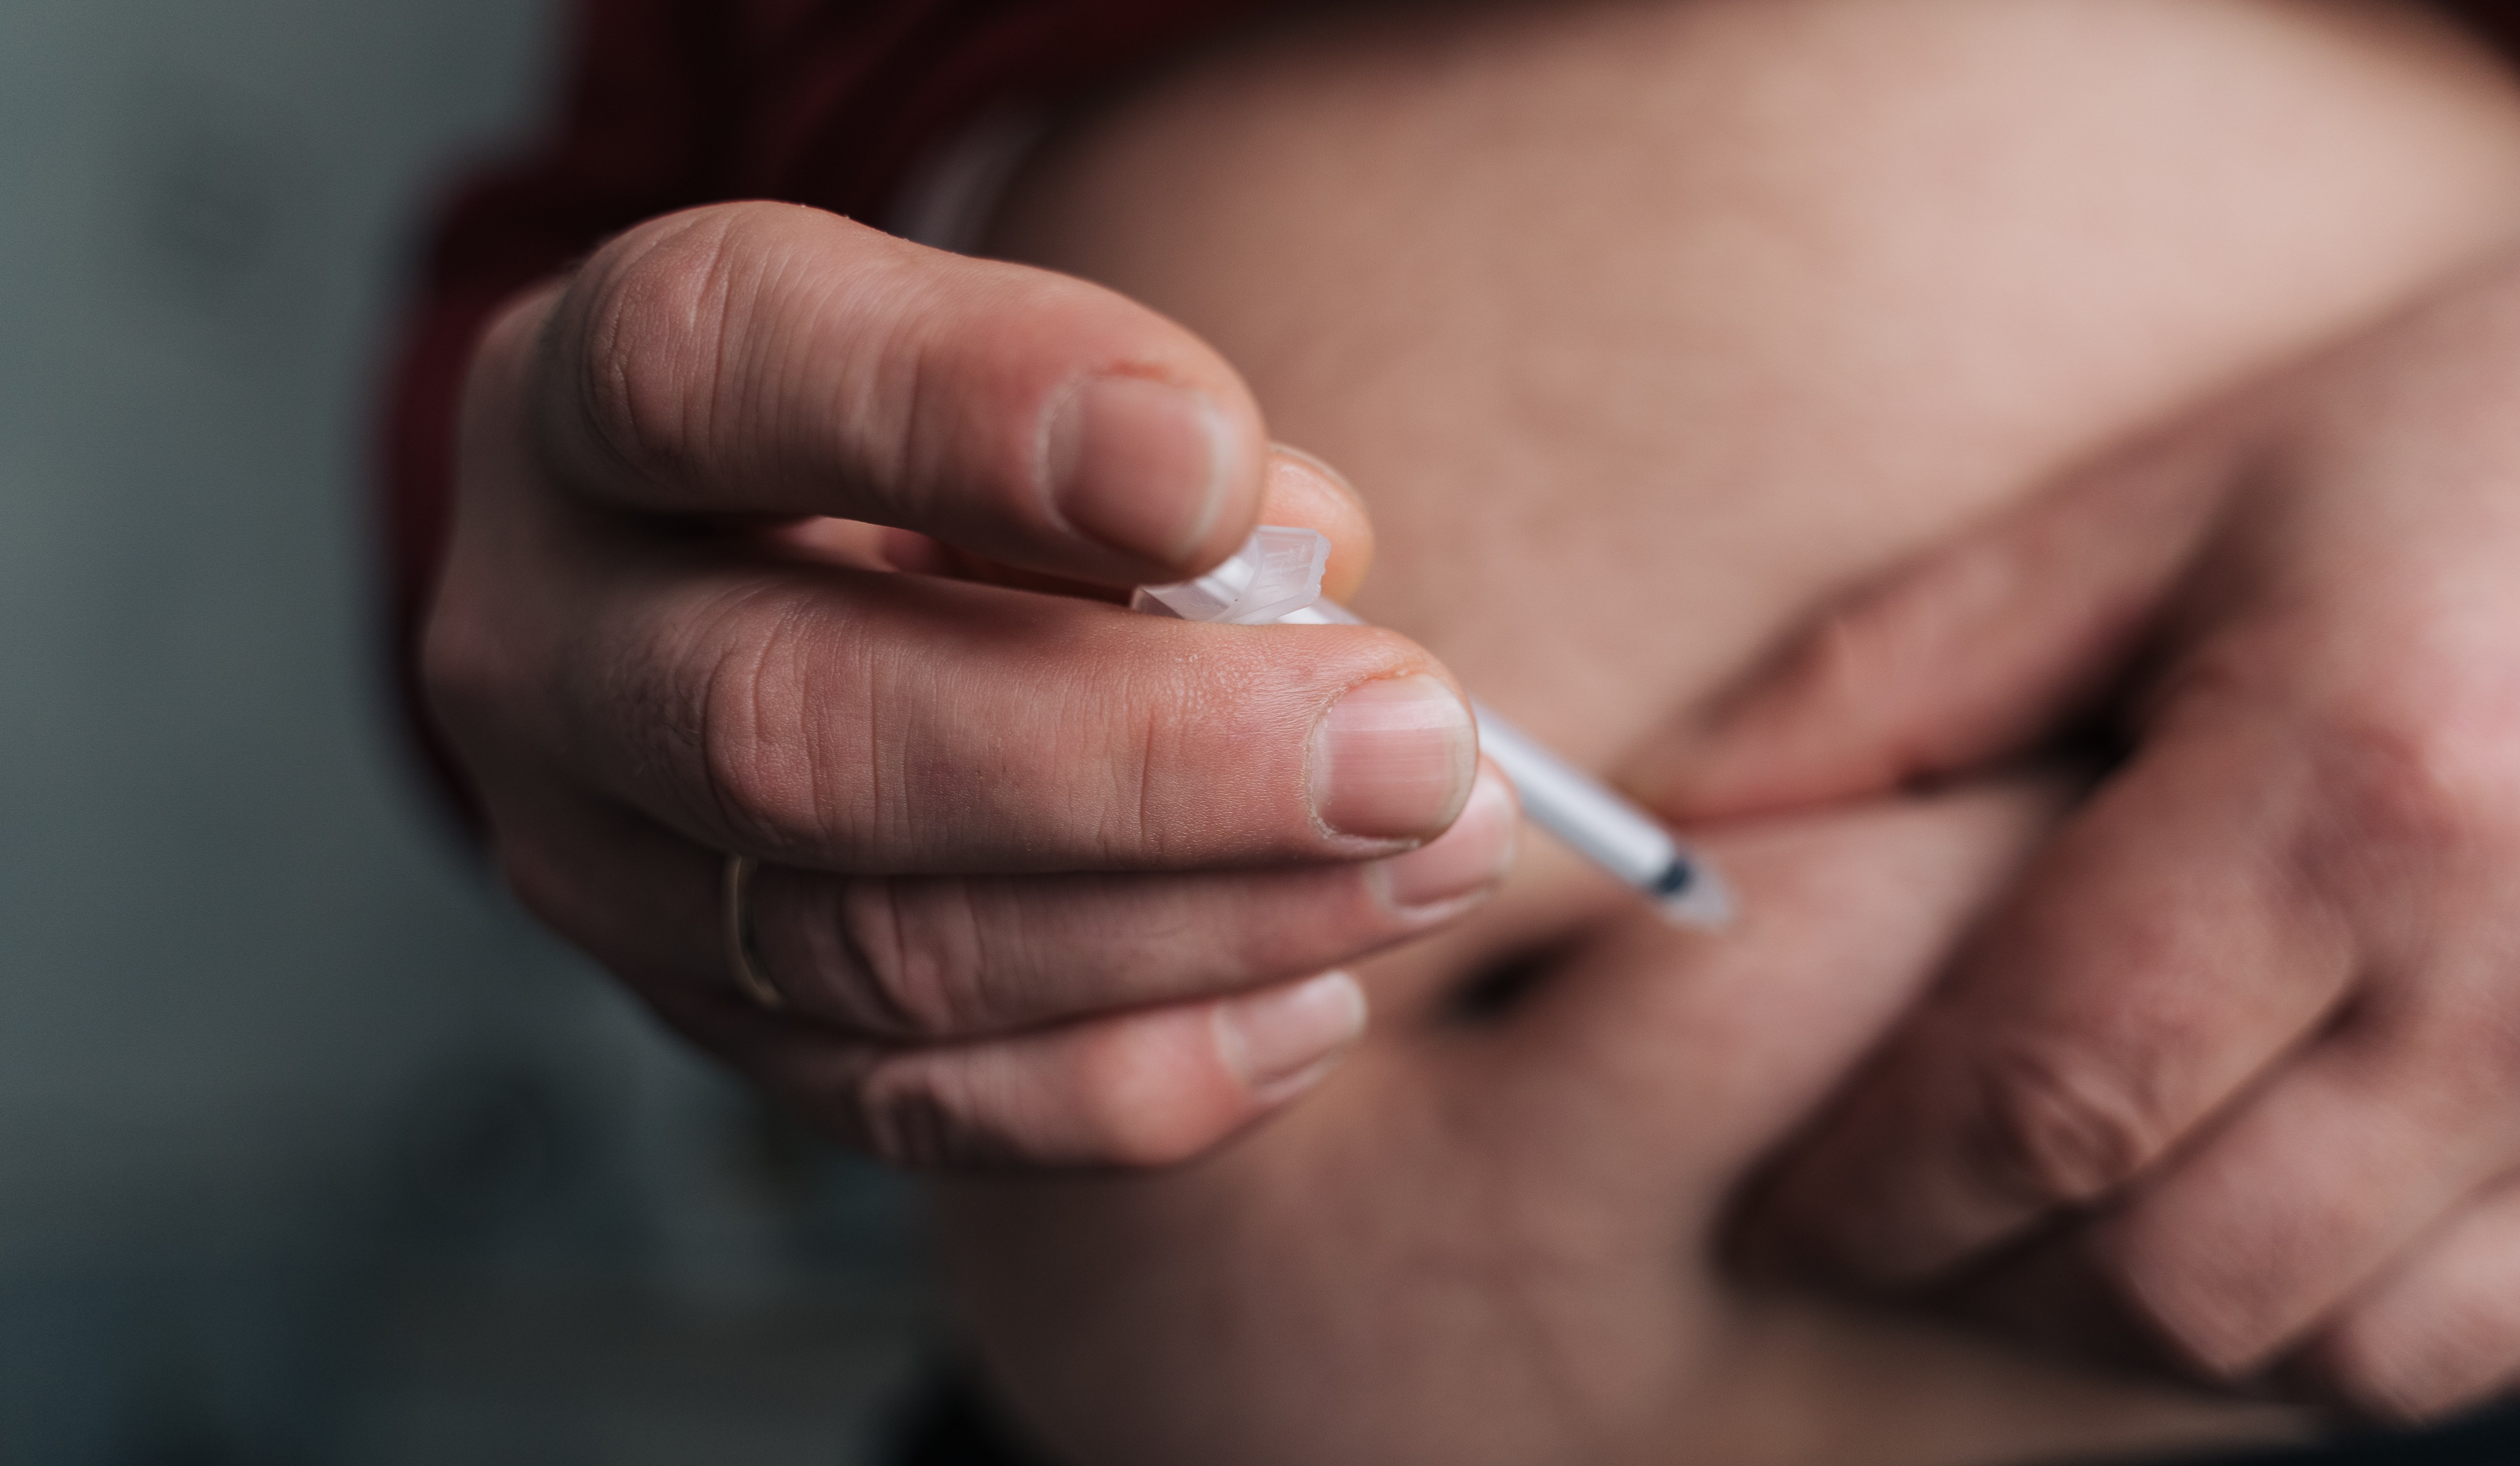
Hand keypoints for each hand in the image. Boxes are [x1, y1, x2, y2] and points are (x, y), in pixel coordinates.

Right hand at [426, 203, 1515, 1168]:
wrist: (791, 577)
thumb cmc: (942, 444)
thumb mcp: (1012, 371)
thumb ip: (1134, 434)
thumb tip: (1304, 568)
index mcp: (594, 396)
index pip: (713, 367)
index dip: (961, 412)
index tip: (1216, 469)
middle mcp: (544, 639)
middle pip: (792, 725)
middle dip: (1142, 753)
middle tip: (1409, 741)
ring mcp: (603, 866)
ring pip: (877, 947)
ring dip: (1194, 920)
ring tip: (1429, 858)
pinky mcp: (712, 1023)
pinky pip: (915, 1104)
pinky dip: (1137, 1075)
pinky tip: (1313, 1001)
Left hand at [1638, 225, 2519, 1418]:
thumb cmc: (2474, 442)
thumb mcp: (2173, 504)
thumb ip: (1901, 672)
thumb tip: (1672, 824)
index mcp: (2366, 789)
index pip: (2044, 1094)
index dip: (1874, 1196)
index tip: (1777, 1216)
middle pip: (2180, 1274)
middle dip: (1986, 1284)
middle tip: (1889, 1231)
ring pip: (2350, 1355)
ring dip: (2161, 1328)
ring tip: (2056, 1234)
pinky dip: (2357, 1329)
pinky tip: (2263, 1227)